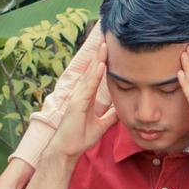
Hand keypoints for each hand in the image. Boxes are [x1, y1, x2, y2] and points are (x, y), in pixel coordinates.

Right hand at [53, 40, 117, 159]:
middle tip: (106, 39)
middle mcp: (81, 94)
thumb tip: (119, 110)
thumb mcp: (101, 125)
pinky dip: (94, 76)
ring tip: (104, 46)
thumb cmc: (80, 137)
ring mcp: (77, 98)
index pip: (95, 76)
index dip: (102, 62)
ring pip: (89, 75)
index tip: (109, 49)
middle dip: (99, 55)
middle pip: (91, 71)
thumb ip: (109, 116)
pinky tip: (100, 65)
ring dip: (97, 60)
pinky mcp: (76, 104)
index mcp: (86, 97)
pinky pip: (87, 87)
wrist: (68, 150)